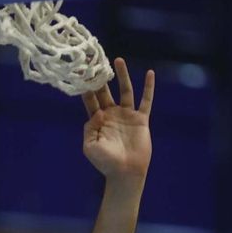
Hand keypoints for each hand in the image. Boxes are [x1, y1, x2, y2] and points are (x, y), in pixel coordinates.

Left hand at [81, 57, 153, 181]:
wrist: (125, 172)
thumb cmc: (106, 162)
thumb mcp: (90, 146)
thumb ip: (89, 129)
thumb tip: (95, 113)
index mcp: (97, 120)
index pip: (91, 99)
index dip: (86, 87)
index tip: (82, 72)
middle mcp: (112, 114)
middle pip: (106, 91)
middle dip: (101, 77)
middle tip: (97, 61)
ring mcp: (127, 115)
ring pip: (125, 90)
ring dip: (122, 76)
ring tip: (118, 60)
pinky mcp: (141, 119)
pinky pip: (146, 100)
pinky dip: (148, 87)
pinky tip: (150, 73)